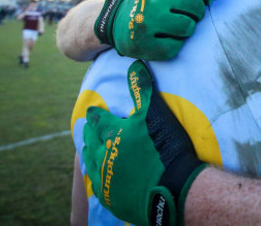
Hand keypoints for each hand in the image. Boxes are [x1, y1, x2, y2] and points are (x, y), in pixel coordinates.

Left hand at [82, 60, 205, 225]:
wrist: (172, 187)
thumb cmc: (165, 147)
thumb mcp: (156, 113)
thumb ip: (142, 90)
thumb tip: (134, 64)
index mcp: (112, 133)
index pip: (98, 120)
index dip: (96, 115)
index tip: (92, 111)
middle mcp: (103, 154)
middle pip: (91, 141)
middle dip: (90, 133)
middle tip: (88, 129)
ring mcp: (105, 178)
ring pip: (91, 162)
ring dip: (91, 153)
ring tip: (90, 150)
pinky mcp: (111, 197)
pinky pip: (97, 184)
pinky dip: (96, 176)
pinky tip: (99, 176)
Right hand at [94, 0, 225, 59]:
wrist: (117, 21)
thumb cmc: (153, 1)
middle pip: (197, 6)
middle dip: (197, 13)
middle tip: (187, 14)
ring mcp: (147, 21)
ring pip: (188, 27)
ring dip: (186, 29)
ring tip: (174, 26)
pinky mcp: (144, 44)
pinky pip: (175, 47)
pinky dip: (174, 45)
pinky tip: (163, 38)